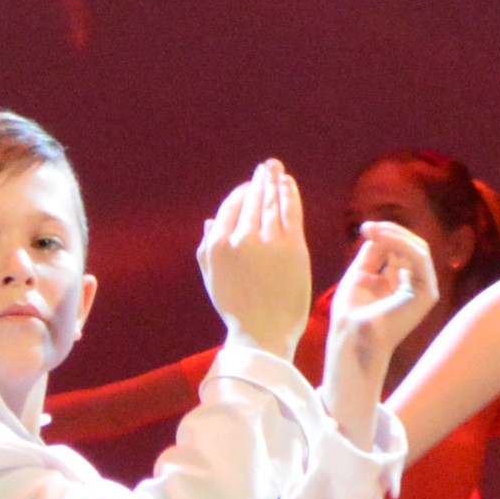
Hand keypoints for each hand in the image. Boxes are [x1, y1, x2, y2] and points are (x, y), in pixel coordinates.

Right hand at [196, 161, 314, 358]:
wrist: (263, 333)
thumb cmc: (237, 309)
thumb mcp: (212, 278)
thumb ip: (207, 248)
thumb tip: (210, 221)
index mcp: (217, 245)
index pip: (231, 207)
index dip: (242, 193)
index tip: (250, 184)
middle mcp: (240, 238)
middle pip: (253, 200)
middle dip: (261, 179)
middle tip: (268, 166)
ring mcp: (267, 241)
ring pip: (272, 202)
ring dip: (275, 181)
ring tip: (277, 170)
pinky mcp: (292, 247)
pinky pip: (291, 211)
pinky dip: (290, 193)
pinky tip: (289, 183)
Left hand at [324, 222, 439, 370]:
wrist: (352, 336)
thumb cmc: (352, 312)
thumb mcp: (361, 273)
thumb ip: (372, 251)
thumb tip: (377, 228)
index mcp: (400, 282)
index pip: (402, 248)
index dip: (386, 234)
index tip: (365, 227)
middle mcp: (414, 285)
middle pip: (413, 246)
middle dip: (391, 232)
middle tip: (369, 227)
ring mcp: (423, 290)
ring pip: (419, 249)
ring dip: (397, 235)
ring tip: (376, 231)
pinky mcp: (426, 294)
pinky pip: (420, 259)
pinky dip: (403, 244)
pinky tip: (384, 238)